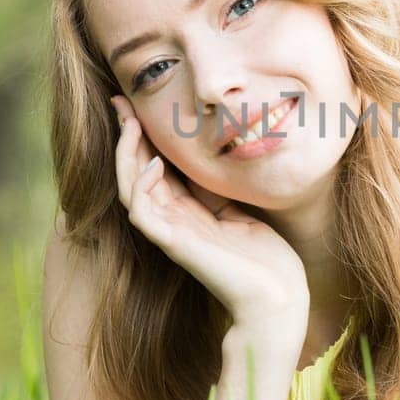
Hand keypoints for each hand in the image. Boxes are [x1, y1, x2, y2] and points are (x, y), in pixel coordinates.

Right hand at [109, 95, 308, 343]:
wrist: (279, 298)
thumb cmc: (268, 260)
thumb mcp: (240, 211)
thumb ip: (218, 190)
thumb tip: (211, 156)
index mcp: (187, 213)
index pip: (154, 167)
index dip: (144, 136)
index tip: (137, 104)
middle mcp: (172, 221)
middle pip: (135, 172)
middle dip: (127, 135)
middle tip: (121, 101)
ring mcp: (170, 234)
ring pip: (130, 188)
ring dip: (127, 154)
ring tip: (130, 123)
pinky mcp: (174, 245)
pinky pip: (142, 213)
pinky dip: (142, 187)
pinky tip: (154, 164)